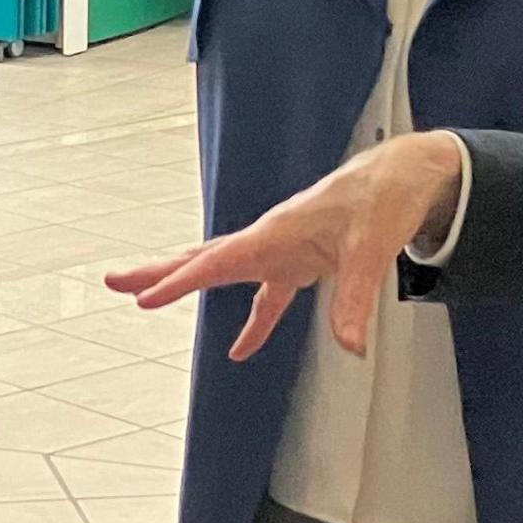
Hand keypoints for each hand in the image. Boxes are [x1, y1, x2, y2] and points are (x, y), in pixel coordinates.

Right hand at [104, 130, 468, 360]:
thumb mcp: (375, 249)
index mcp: (277, 233)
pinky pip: (265, 294)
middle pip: (203, 258)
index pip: (218, 262)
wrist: (407, 173)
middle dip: (158, 272)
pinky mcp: (301, 261)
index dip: (180, 282)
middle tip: (114, 281)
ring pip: (223, 270)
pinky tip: (240, 350)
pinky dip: (253, 322)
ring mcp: (282, 250)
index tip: (145, 297)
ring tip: (145, 299)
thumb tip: (350, 348)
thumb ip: (356, 299)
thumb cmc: (387, 199)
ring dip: (186, 285)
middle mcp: (270, 239)